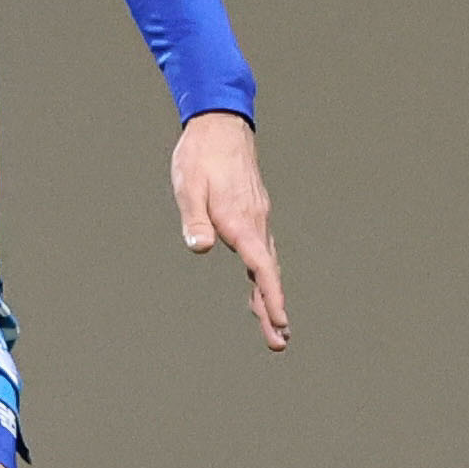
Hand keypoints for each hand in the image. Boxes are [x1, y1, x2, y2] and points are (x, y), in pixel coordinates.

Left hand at [172, 110, 288, 351]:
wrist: (219, 125)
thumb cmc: (200, 157)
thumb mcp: (188, 187)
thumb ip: (194, 219)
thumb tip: (200, 248)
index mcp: (240, 222)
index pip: (261, 268)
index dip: (270, 297)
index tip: (279, 322)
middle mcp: (256, 223)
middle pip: (268, 273)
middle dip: (273, 308)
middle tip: (279, 342)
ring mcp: (257, 217)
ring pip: (267, 263)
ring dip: (269, 295)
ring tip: (274, 326)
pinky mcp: (253, 212)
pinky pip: (262, 250)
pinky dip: (263, 274)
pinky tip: (258, 285)